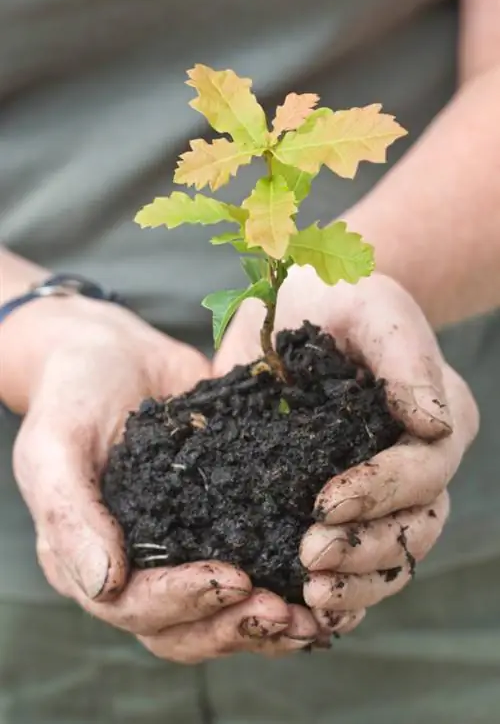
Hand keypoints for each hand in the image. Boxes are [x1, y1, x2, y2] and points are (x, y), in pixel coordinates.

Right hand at [2, 295, 317, 662]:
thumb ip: (70, 515)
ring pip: (221, 613)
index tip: (235, 580)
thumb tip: (106, 584)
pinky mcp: (220, 518)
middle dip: (234, 625)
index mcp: (89, 559)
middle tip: (286, 611)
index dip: (184, 602)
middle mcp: (137, 565)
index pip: (134, 606)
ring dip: (267, 622)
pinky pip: (251, 563)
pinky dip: (285, 583)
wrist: (111, 351)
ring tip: (315, 613)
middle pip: (182, 628)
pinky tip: (326, 582)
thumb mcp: (54, 446)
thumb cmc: (72, 394)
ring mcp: (181, 545)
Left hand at [214, 268, 478, 628]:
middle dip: (366, 551)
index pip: (423, 472)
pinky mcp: (341, 506)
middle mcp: (419, 466)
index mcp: (438, 422)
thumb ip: (405, 356)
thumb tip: (434, 422)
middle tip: (310, 558)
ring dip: (356, 585)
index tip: (325, 503)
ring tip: (308, 595)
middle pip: (415, 528)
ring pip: (392, 558)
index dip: (380, 493)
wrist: (306, 307)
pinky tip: (305, 607)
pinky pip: (357, 565)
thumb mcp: (371, 307)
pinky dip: (340, 594)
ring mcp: (383, 493)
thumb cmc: (344, 298)